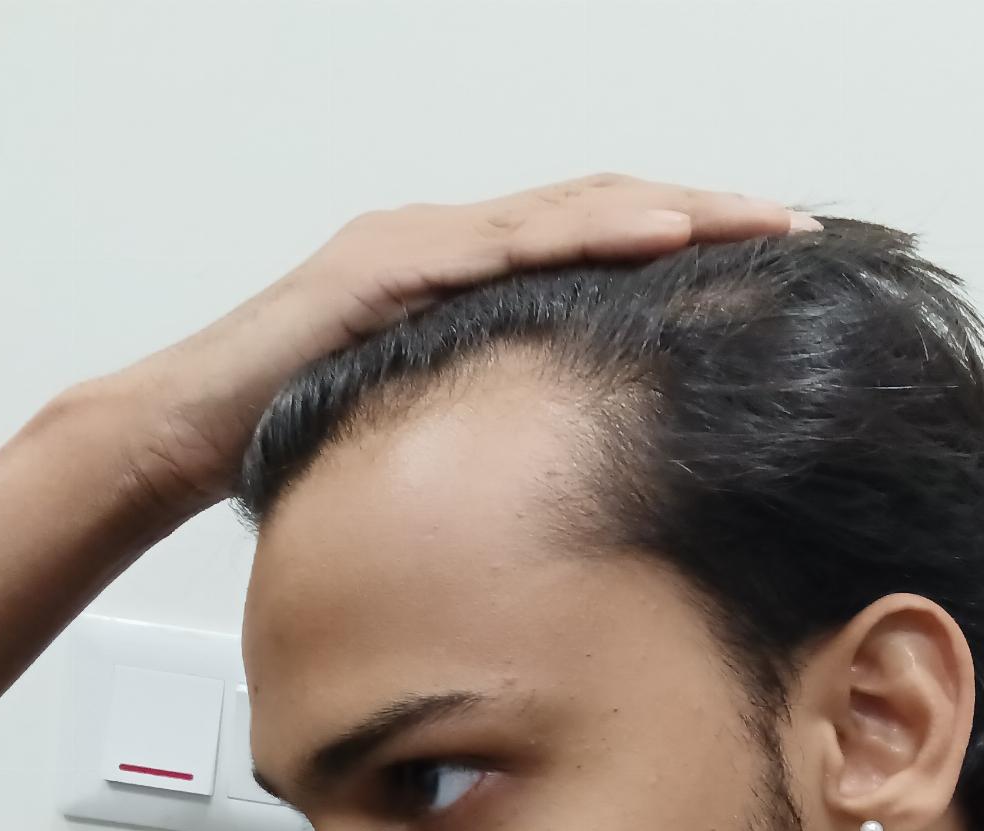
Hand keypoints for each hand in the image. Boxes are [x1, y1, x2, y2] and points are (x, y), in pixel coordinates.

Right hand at [96, 175, 817, 522]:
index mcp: (464, 279)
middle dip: (708, 212)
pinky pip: (507, 243)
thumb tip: (564, 468)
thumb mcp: (423, 429)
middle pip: (602, 210)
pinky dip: (591, 232)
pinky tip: (663, 233)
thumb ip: (491, 419)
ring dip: (675, 210)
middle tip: (802, 227)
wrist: (182, 432)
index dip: (686, 245)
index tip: (771, 265)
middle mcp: (448, 241)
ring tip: (761, 219)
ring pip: (571, 209)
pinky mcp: (387, 266)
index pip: (594, 247)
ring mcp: (417, 244)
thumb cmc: (291, 434)